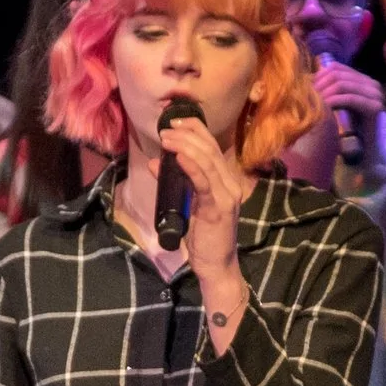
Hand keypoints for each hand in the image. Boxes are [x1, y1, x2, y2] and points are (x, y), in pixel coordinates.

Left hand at [157, 114, 252, 281]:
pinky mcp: (218, 209)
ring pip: (207, 162)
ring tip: (166, 138)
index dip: (196, 129)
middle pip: (210, 150)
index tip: (175, 120)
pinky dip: (191, 167)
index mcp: (225, 182)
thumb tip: (156, 163)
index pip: (212, 148)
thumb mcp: (187, 205)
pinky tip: (179, 157)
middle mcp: (229, 185)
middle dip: (187, 134)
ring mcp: (226, 196)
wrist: (216, 265)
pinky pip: (204, 182)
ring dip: (185, 146)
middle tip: (166, 127)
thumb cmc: (203, 238)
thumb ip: (176, 183)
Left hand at [312, 59, 385, 163]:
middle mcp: (372, 84)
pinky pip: (350, 98)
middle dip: (320, 84)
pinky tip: (324, 108)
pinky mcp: (374, 107)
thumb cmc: (348, 128)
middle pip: (338, 74)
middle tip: (307, 96)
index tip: (306, 88)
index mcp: (363, 79)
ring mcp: (376, 95)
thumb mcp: (338, 102)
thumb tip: (307, 75)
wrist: (365, 151)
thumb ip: (330, 88)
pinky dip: (334, 101)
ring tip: (314, 103)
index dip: (318, 75)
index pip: (336, 67)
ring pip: (342, 84)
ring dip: (325, 93)